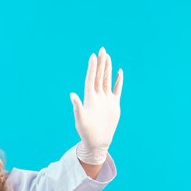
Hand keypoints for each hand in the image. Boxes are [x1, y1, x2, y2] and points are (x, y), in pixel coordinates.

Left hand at [70, 47, 122, 163]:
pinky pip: (117, 90)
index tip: (93, 56)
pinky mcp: (113, 104)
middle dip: (101, 63)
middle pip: (100, 76)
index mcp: (90, 98)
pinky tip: (119, 72)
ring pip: (107, 80)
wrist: (97, 141)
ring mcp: (106, 99)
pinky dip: (118, 81)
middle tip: (102, 49)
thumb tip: (72, 95)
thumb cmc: (86, 132)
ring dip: (108, 68)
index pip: (91, 79)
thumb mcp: (80, 119)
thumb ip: (77, 107)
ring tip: (108, 56)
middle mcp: (98, 96)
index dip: (92, 68)